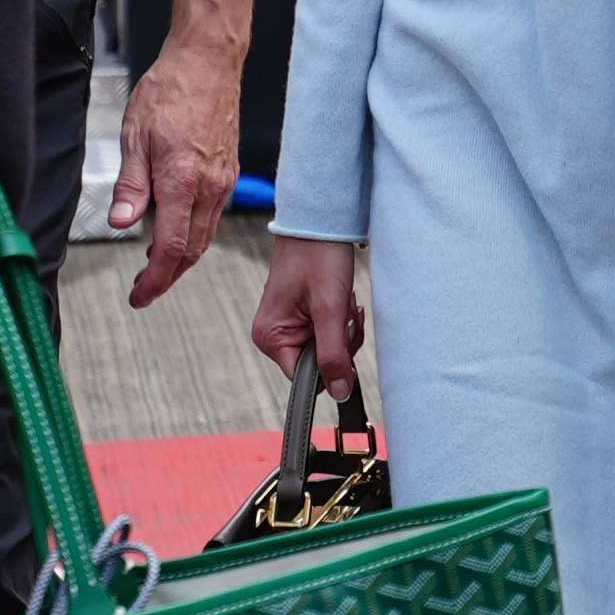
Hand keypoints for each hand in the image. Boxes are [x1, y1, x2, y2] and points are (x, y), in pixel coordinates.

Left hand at [114, 26, 245, 303]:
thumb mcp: (134, 136)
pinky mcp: (229, 172)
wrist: (207, 61)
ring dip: (182, 258)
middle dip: (167, 276)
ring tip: (156, 267)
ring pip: (205, 236)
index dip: (155, 279)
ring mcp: (223, 180)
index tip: (139, 295)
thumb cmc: (169, 89)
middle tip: (144, 289)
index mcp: (182, 180)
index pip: (171, 248)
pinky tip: (177, 231)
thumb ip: (130, 186)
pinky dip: (195, 234)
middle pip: (192, 251)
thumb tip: (121, 224)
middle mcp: (209, 186)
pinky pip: (213, 216)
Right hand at [256, 233, 364, 395]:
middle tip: (344, 312)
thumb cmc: (319, 256)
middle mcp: (274, 335)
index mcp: (270, 337)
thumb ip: (333, 355)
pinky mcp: (302, 315)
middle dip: (340, 342)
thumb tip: (338, 393)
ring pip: (328, 349)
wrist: (320, 221)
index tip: (342, 338)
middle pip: (318, 364)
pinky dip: (341, 320)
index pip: (304, 378)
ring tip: (342, 300)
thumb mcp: (330, 309)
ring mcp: (288, 325)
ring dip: (343, 329)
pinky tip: (342, 299)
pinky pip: (328, 333)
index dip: (330, 366)